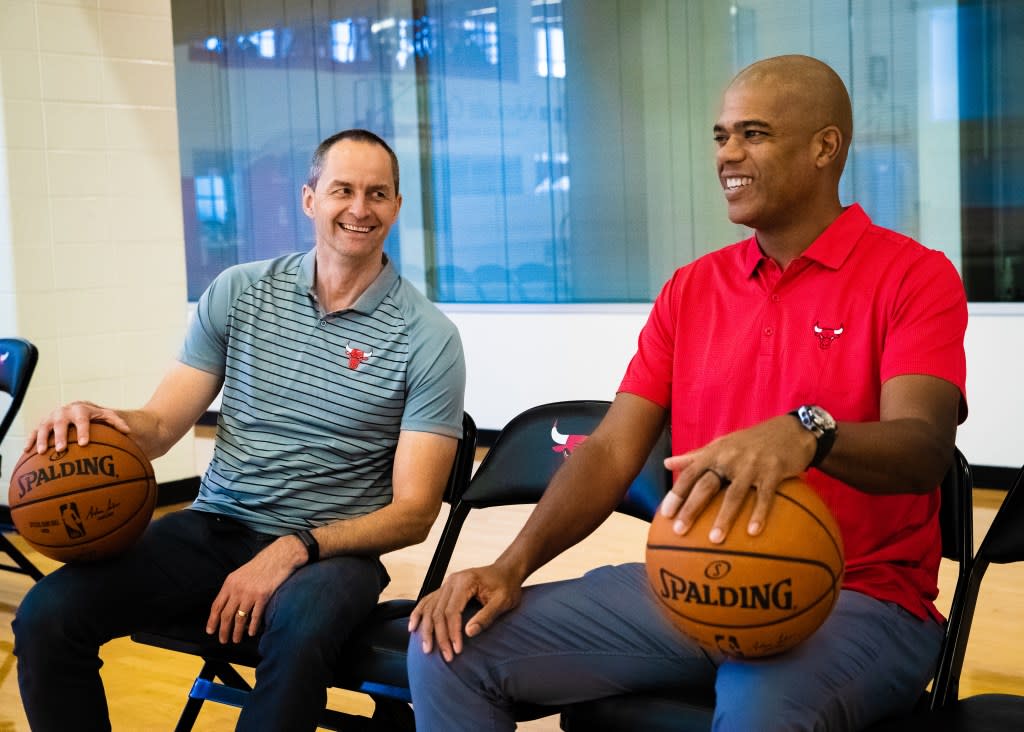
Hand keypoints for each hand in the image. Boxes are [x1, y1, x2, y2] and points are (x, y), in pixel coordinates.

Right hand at [26, 401, 130, 453]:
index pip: (82, 419)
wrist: (77, 409)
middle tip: (62, 448)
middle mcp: (64, 411)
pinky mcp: (42, 424)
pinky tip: (27, 452)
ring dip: (43, 439)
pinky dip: (30, 440)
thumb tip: (128, 431)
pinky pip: (34, 432)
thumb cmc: (94, 416)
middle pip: (61, 422)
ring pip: (44, 426)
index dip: (82, 430)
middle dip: (61, 435)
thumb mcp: (105, 416)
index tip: (84, 443)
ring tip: (43, 452)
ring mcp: (51, 417)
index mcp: (80, 409)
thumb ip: (116, 422)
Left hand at [206, 535, 305, 643]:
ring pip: (239, 618)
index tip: (210, 630)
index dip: (212, 620)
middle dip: (223, 630)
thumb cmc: (261, 565)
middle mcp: (238, 589)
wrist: (278, 557)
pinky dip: (252, 626)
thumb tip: (227, 606)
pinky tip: (251, 633)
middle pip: (226, 615)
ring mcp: (250, 593)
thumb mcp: (241, 574)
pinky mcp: (263, 596)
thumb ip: (233, 588)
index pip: (217, 605)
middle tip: (223, 640)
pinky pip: (255, 616)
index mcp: (230, 583)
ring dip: (237, 632)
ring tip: (236, 640)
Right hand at [408, 564, 521, 661]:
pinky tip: (413, 626)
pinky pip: (428, 602)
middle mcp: (452, 581)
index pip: (452, 611)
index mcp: (465, 582)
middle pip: (438, 612)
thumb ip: (486, 616)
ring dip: (426, 629)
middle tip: (446, 656)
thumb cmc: (507, 586)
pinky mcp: (446, 589)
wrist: (506, 571)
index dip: (452, 632)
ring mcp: (447, 584)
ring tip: (427, 648)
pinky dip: (419, 614)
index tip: (457, 650)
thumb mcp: (503, 602)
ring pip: (430, 608)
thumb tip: (469, 633)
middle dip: (440, 636)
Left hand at [660, 414, 815, 543]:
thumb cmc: (751, 441)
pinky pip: (764, 496)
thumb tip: (667, 464)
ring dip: (724, 518)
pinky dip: (759, 514)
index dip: (677, 493)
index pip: (690, 473)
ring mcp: (752, 465)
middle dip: (691, 508)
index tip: (665, 514)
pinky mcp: (774, 472)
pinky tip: (753, 532)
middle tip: (679, 531)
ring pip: (734, 494)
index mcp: (715, 452)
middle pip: (706, 486)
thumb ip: (694, 456)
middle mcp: (730, 457)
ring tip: (714, 540)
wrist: (791, 430)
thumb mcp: (721, 444)